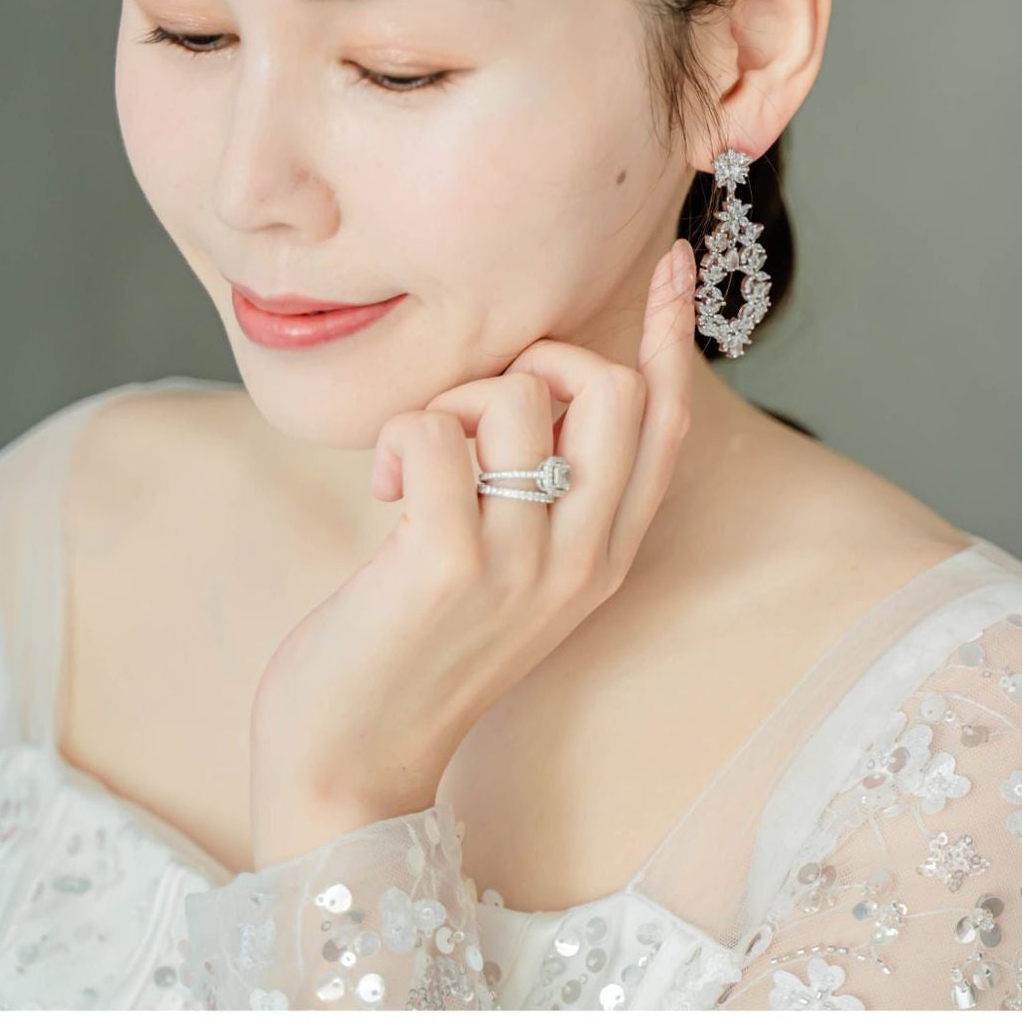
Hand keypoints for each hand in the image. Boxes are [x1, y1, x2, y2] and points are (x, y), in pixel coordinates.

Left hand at [247, 237, 699, 867]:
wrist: (351, 760)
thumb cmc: (415, 649)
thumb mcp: (510, 572)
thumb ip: (542, 492)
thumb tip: (535, 385)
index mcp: (608, 552)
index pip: (668, 422)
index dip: (670, 334)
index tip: (669, 261)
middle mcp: (585, 557)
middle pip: (610, 388)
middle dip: (536, 359)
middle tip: (473, 406)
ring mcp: (524, 564)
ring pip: (515, 397)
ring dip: (445, 401)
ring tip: (410, 465)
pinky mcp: (449, 566)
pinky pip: (434, 433)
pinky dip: (396, 437)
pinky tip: (382, 492)